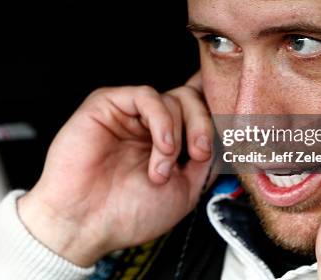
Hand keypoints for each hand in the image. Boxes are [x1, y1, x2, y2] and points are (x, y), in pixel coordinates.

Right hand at [17, 75, 212, 266]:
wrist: (86, 224)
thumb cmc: (128, 213)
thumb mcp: (185, 190)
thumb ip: (206, 158)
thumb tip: (225, 132)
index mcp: (167, 140)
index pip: (196, 110)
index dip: (215, 111)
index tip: (234, 127)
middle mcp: (149, 124)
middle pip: (191, 99)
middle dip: (203, 125)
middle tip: (199, 154)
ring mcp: (129, 113)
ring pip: (173, 97)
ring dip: (177, 135)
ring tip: (163, 169)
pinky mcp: (108, 103)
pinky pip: (146, 95)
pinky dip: (162, 120)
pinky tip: (162, 146)